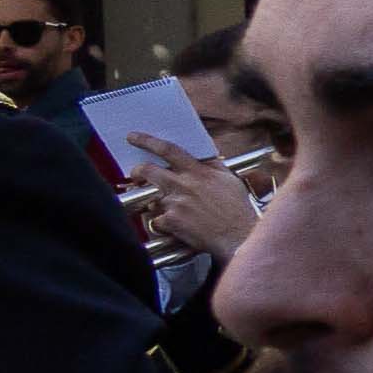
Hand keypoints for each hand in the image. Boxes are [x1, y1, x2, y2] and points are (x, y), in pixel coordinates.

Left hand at [126, 141, 259, 260]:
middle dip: (136, 171)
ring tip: (176, 212)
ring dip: (157, 204)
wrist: (239, 235)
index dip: (147, 141)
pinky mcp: (170, 222)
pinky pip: (155, 221)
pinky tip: (178, 227)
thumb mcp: (230, 180)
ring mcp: (175, 203)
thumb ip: (213, 166)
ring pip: (151, 199)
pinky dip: (162, 225)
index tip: (133, 136)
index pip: (168, 150)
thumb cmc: (237, 210)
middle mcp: (184, 185)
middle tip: (136, 176)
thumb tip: (202, 156)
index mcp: (198, 172)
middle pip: (147, 170)